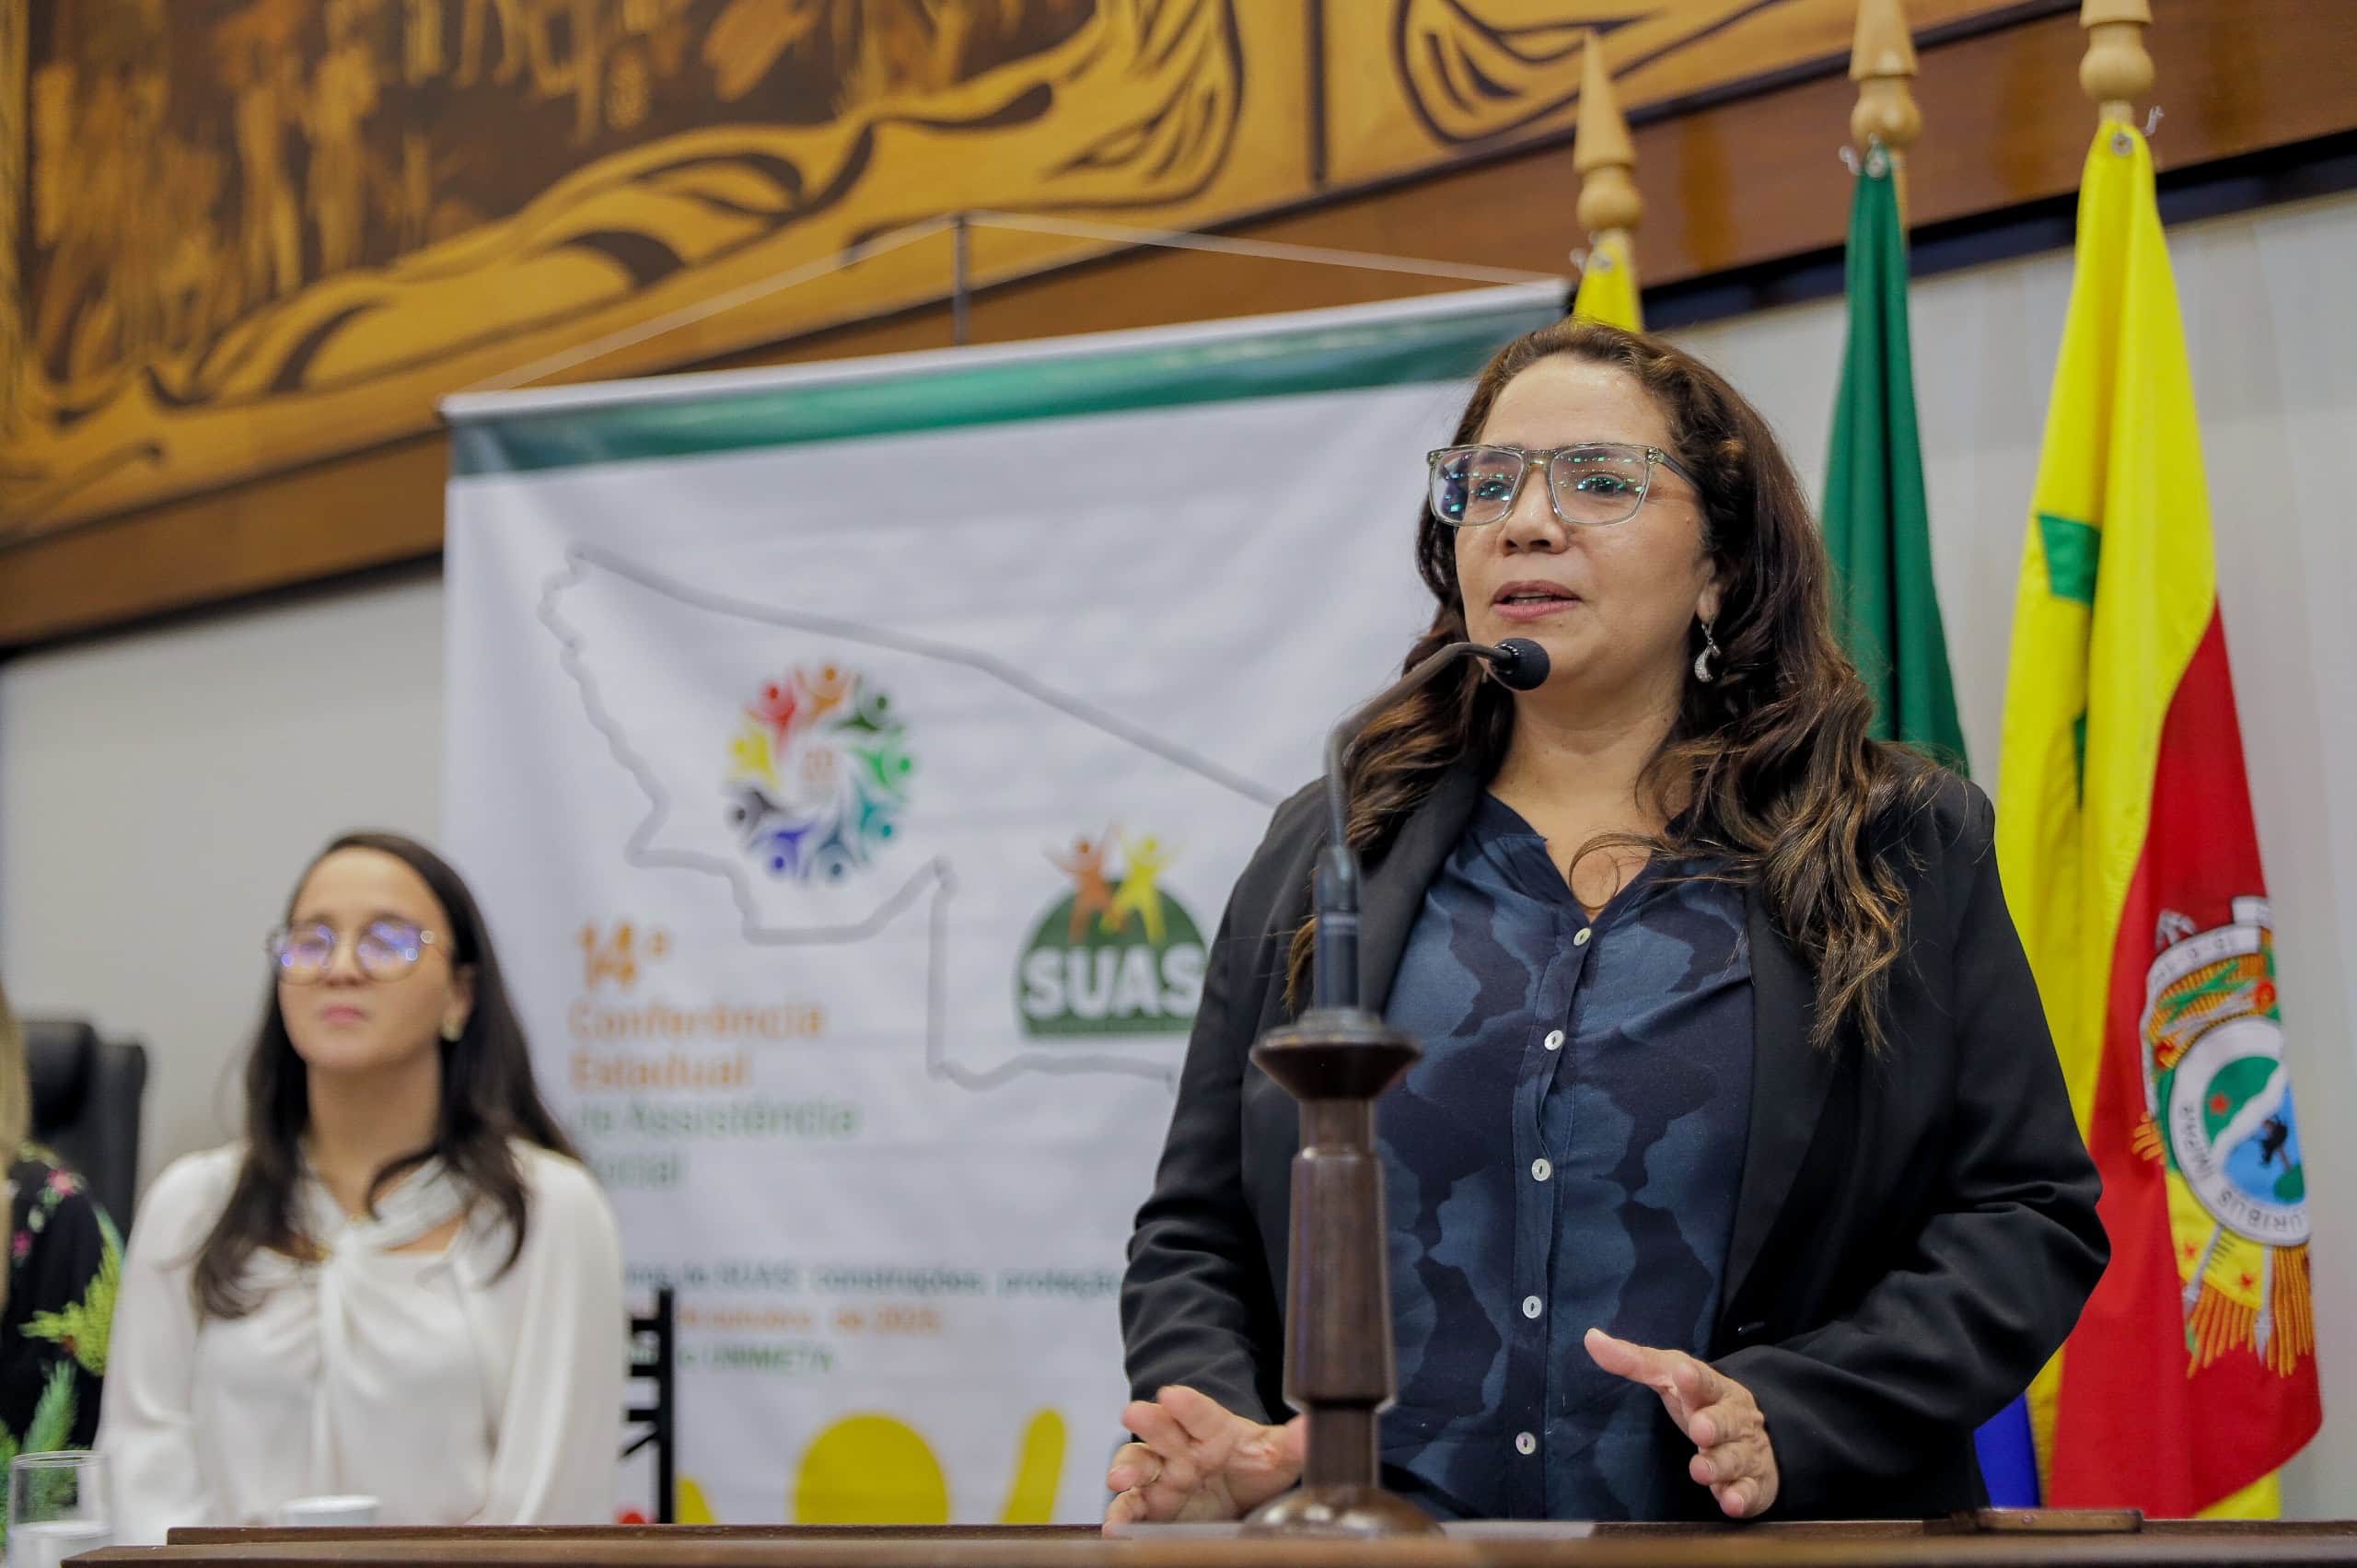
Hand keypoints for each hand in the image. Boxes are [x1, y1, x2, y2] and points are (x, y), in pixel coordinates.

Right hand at [1102, 1385, 1306, 1532]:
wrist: (1234, 1495)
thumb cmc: (1250, 1466)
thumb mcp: (1274, 1455)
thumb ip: (1293, 1443)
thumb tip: (1316, 1427)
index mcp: (1212, 1429)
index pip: (1200, 1413)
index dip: (1187, 1404)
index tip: (1173, 1395)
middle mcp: (1181, 1448)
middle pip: (1161, 1429)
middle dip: (1148, 1421)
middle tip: (1134, 1413)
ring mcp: (1163, 1476)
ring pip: (1139, 1464)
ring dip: (1127, 1468)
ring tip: (1118, 1478)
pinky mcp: (1152, 1506)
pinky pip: (1132, 1507)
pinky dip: (1122, 1515)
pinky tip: (1116, 1526)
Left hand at [1585, 1327, 1779, 1518]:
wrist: (1756, 1435)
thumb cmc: (1702, 1403)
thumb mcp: (1671, 1377)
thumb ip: (1635, 1362)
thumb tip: (1591, 1338)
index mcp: (1712, 1389)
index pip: (1704, 1380)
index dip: (1694, 1379)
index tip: (1683, 1373)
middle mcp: (1734, 1419)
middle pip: (1726, 1420)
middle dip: (1714, 1424)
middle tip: (1700, 1428)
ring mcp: (1745, 1451)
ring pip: (1735, 1457)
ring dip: (1719, 1464)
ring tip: (1701, 1471)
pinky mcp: (1754, 1484)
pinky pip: (1749, 1492)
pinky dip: (1741, 1497)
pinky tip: (1730, 1503)